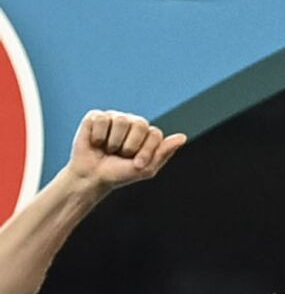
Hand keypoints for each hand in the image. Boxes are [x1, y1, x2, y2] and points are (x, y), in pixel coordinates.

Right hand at [67, 109, 185, 191]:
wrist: (92, 177)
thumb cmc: (120, 173)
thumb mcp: (145, 168)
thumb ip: (163, 152)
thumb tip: (183, 137)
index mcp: (147, 134)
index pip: (155, 134)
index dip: (146, 151)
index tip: (136, 164)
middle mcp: (132, 122)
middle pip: (141, 123)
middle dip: (130, 146)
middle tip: (121, 155)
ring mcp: (115, 117)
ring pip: (122, 121)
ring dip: (114, 142)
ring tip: (108, 149)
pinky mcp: (96, 116)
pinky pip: (102, 119)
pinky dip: (98, 136)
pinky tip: (96, 142)